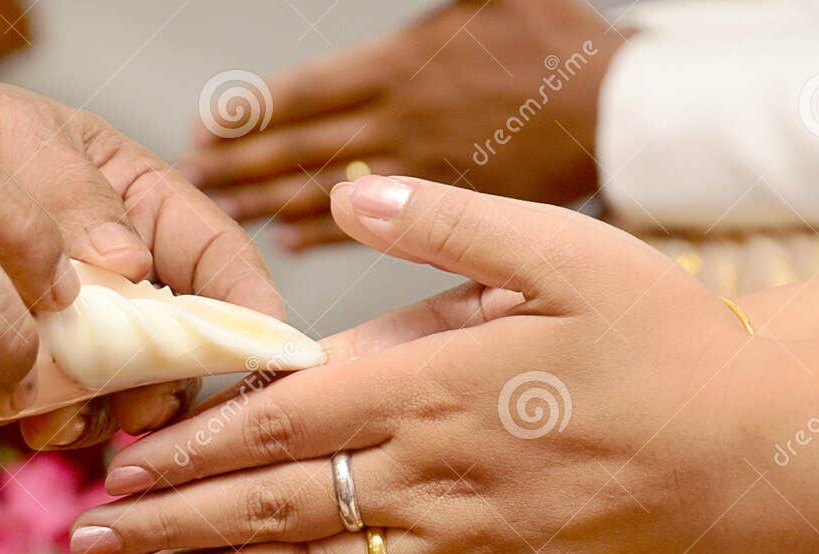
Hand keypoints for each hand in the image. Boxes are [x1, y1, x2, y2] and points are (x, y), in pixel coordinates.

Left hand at [0, 70, 282, 447]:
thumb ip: (71, 192)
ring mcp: (76, 328)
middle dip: (176, 379)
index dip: (248, 302)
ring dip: (117, 413)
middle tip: (145, 406)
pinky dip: (65, 426)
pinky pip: (68, 412)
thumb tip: (129, 265)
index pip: (217, 253)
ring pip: (132, 386)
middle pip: (186, 339)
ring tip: (75, 419)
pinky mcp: (27, 371)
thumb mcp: (3, 137)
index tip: (264, 347)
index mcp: (134, 200)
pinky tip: (39, 427)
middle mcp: (117, 271)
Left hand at [69, 177, 754, 553]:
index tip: (120, 465)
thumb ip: (447, 225)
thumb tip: (345, 196)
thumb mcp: (567, 251)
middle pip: (270, 508)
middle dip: (167, 526)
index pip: (277, 421)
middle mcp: (430, 479)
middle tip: (84, 543)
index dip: (189, 448)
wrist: (759, 457)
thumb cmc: (667, 344)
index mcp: (433, 386)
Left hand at [180, 0, 620, 251]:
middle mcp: (405, 132)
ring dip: (269, 204)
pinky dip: (327, 239)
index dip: (250, 115)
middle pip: (302, 153)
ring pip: (328, 200)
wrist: (626, 116)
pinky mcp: (448, 217)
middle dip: (242, 166)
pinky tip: (289, 243)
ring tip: (222, 211)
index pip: (307, 96)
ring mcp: (425, 177)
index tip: (204, 129)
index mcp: (405, 72)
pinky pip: (374, 233)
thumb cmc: (564, 46)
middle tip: (192, 178)